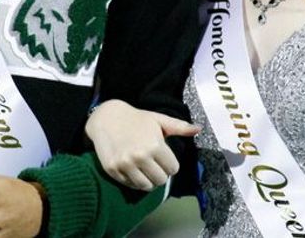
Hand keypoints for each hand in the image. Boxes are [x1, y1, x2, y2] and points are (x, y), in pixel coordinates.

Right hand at [85, 99, 200, 190]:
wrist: (106, 118)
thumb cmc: (136, 119)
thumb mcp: (158, 119)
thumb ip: (179, 127)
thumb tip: (199, 129)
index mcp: (155, 145)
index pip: (173, 169)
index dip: (170, 164)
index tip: (164, 158)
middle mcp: (140, 156)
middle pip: (160, 180)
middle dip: (160, 174)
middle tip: (155, 164)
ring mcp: (125, 164)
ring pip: (146, 186)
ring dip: (148, 180)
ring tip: (145, 169)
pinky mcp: (112, 170)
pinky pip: (130, 185)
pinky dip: (134, 180)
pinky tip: (133, 169)